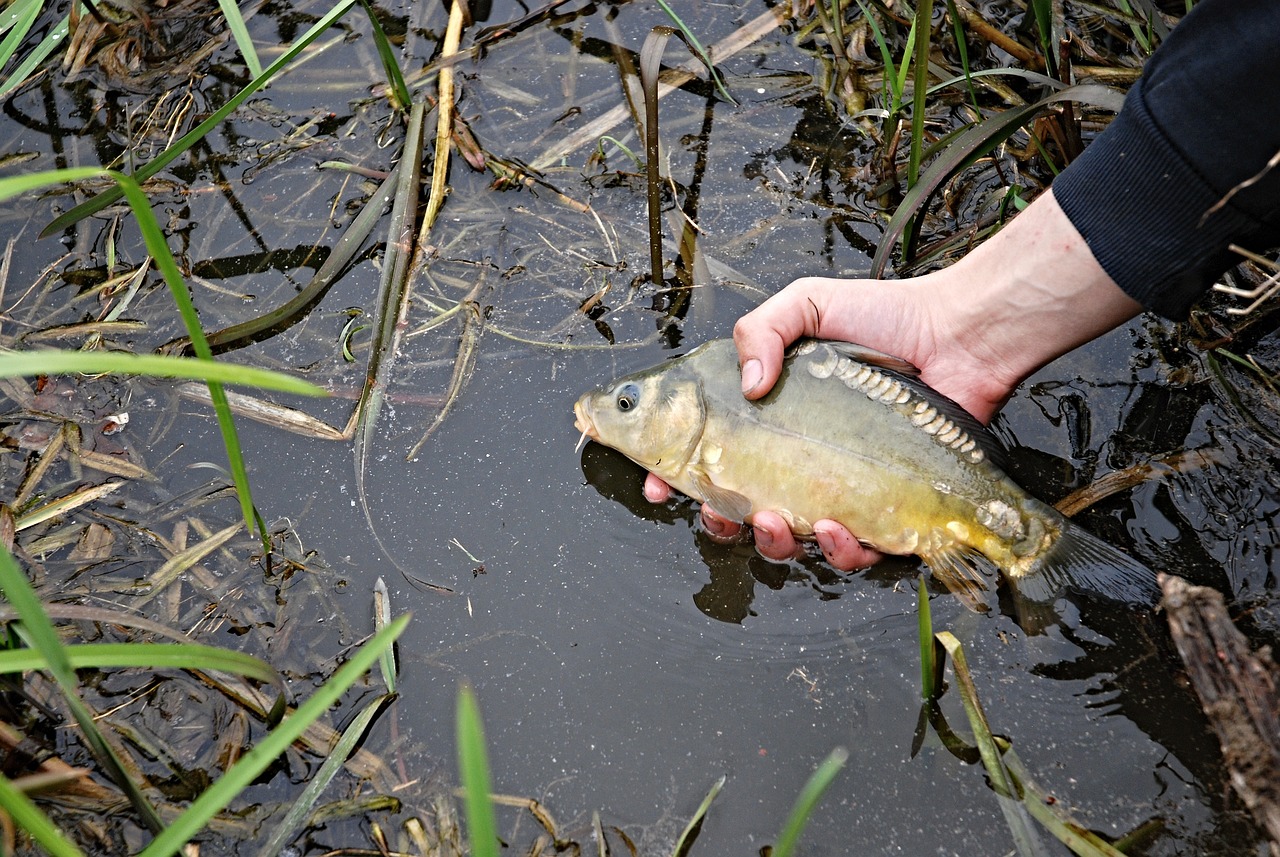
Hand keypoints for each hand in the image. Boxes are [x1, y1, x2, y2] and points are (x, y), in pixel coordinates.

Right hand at [649, 188, 1142, 569]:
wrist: (960, 337)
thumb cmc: (887, 317)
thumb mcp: (808, 304)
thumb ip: (760, 329)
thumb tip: (748, 386)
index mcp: (769, 419)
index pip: (707, 456)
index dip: (676, 478)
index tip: (658, 485)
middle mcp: (799, 460)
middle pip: (739, 513)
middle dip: (719, 523)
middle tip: (719, 511)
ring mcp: (840, 489)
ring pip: (790, 542)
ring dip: (772, 543)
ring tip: (775, 522)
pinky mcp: (885, 511)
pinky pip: (854, 552)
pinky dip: (839, 550)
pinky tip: (839, 527)